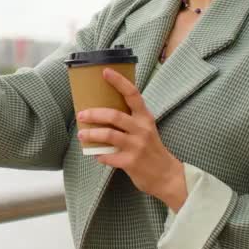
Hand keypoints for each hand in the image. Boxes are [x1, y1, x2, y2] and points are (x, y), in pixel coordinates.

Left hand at [75, 68, 187, 210]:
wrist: (167, 176)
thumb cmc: (152, 150)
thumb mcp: (146, 130)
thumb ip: (130, 120)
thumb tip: (103, 112)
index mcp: (145, 118)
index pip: (133, 95)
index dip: (119, 82)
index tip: (105, 72)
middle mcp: (142, 129)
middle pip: (114, 116)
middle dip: (94, 114)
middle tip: (81, 115)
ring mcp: (137, 146)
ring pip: (109, 135)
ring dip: (92, 134)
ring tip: (81, 135)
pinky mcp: (131, 162)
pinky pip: (108, 156)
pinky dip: (99, 155)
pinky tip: (96, 154)